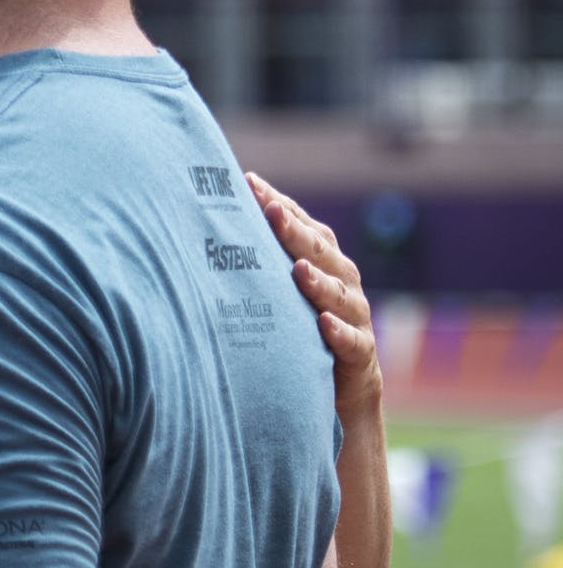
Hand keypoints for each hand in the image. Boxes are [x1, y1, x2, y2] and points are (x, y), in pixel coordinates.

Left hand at [246, 172, 383, 416]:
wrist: (341, 385)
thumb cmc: (299, 325)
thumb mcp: (279, 290)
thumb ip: (258, 259)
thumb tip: (209, 222)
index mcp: (322, 259)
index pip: (301, 224)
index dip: (277, 203)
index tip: (247, 183)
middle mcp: (341, 280)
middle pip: (320, 251)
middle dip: (295, 231)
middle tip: (271, 212)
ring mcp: (354, 315)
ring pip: (338, 294)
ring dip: (318, 282)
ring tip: (298, 269)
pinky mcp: (359, 353)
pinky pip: (352, 341)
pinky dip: (339, 332)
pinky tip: (323, 324)